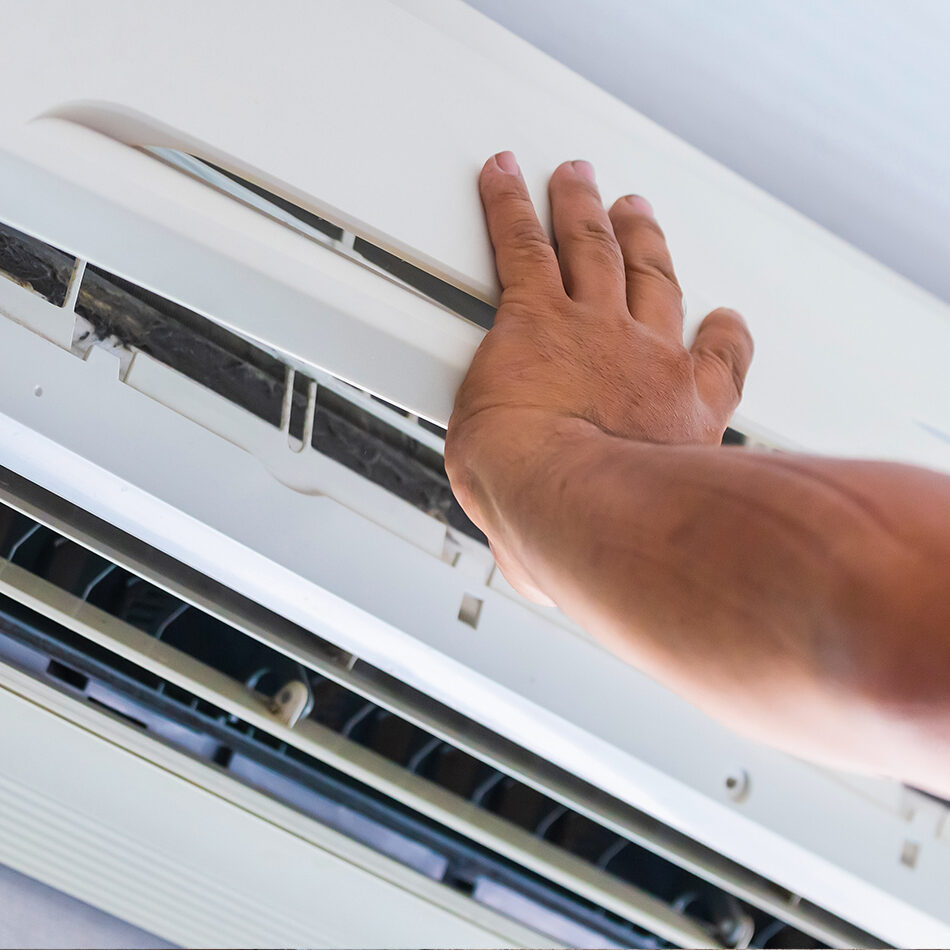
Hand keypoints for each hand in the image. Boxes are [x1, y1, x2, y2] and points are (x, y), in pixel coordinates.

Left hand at [445, 152, 753, 600]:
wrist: (571, 504)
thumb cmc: (600, 539)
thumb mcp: (628, 546)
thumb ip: (601, 547)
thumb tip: (565, 578)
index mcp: (679, 415)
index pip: (714, 362)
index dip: (719, 334)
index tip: (718, 321)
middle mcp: (644, 360)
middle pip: (651, 282)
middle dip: (646, 244)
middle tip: (639, 215)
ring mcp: (590, 331)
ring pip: (591, 250)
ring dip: (586, 211)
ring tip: (580, 182)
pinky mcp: (532, 318)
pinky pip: (520, 245)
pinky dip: (510, 205)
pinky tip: (503, 178)